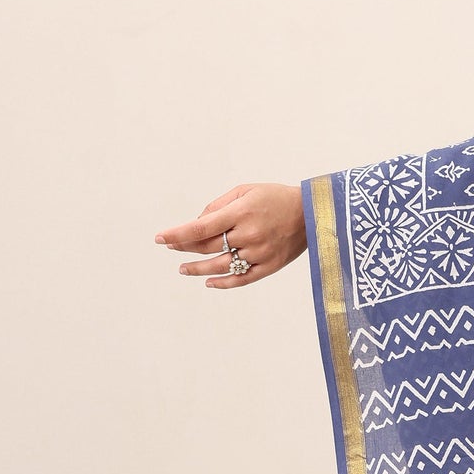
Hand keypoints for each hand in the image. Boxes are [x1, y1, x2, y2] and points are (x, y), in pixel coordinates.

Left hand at [154, 182, 306, 286]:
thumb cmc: (276, 197)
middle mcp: (249, 234)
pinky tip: (209, 283)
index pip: (200, 228)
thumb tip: (197, 222)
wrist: (313, 212)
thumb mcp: (246, 190)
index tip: (160, 238)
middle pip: (207, 247)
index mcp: (241, 213)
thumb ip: (219, 205)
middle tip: (170, 247)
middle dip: (184, 247)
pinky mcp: (270, 266)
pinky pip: (243, 279)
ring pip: (221, 266)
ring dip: (198, 269)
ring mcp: (260, 253)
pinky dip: (224, 283)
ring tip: (183, 269)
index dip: (177, 234)